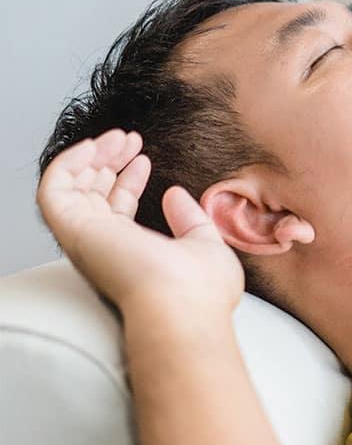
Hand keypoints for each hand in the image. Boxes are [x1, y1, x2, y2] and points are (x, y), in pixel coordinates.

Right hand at [36, 128, 243, 329]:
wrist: (185, 309)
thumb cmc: (202, 290)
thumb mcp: (205, 244)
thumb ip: (190, 219)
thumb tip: (174, 194)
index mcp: (131, 252)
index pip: (117, 210)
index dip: (126, 180)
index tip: (144, 157)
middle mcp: (104, 247)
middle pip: (91, 195)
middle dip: (107, 161)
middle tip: (130, 138)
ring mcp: (87, 239)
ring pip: (70, 188)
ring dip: (90, 156)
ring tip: (120, 136)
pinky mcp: (74, 231)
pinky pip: (52, 190)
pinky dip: (67, 164)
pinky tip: (94, 146)